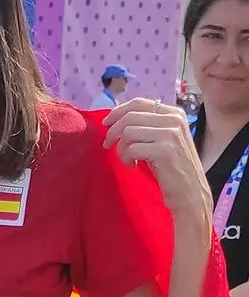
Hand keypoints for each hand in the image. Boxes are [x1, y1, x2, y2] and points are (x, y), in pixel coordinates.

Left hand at [104, 99, 212, 226]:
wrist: (190, 193)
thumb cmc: (173, 169)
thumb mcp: (164, 140)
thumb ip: (149, 125)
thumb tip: (117, 118)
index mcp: (174, 113)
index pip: (139, 103)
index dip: (118, 111)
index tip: (106, 124)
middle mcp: (174, 120)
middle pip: (130, 116)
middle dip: (113, 131)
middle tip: (108, 145)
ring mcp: (170, 134)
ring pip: (128, 131)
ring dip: (121, 148)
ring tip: (128, 160)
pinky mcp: (164, 151)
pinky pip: (131, 148)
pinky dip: (126, 158)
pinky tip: (133, 166)